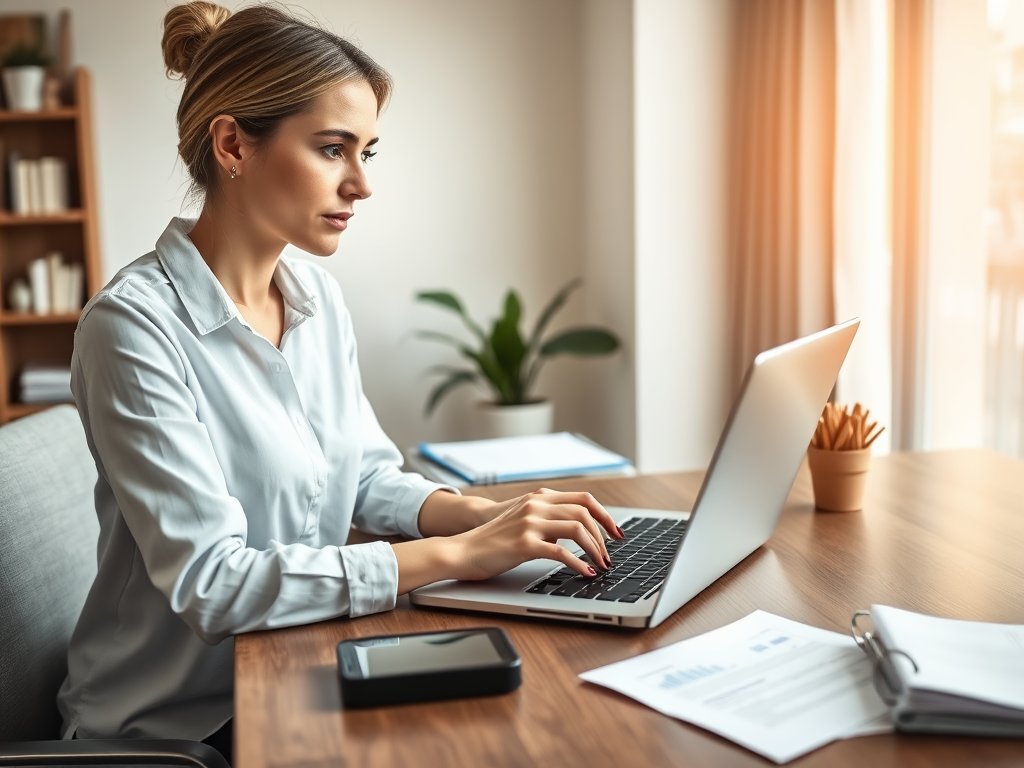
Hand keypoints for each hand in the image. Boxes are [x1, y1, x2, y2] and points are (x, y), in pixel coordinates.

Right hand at [448, 488, 624, 580]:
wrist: (464, 549)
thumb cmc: (494, 539)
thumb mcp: (523, 518)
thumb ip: (548, 518)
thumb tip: (575, 532)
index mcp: (539, 497)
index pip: (584, 499)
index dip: (605, 516)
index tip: (617, 533)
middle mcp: (536, 505)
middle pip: (584, 514)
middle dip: (603, 537)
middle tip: (609, 556)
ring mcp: (530, 523)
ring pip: (577, 530)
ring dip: (595, 550)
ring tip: (601, 565)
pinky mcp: (524, 544)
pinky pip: (561, 553)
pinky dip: (579, 564)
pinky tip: (585, 573)